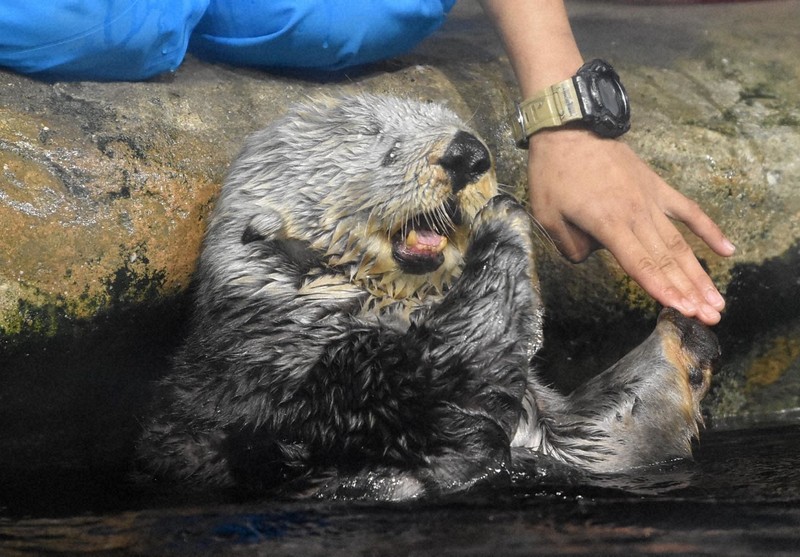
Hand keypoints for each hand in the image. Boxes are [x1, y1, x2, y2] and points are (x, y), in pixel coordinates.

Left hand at [528, 128, 735, 325]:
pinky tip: (728, 251)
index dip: (661, 289)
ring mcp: (651, 199)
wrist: (570, 129)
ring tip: (717, 300)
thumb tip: (589, 257)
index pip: (640, 264)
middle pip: (667, 260)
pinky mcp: (657, 186)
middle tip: (710, 317)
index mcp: (609, 223)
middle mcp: (636, 214)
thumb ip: (569, 245)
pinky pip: (688, 210)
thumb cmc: (553, 173)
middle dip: (689, 291)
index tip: (681, 310)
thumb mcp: (546, 215)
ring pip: (680, 243)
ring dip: (699, 273)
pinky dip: (709, 230)